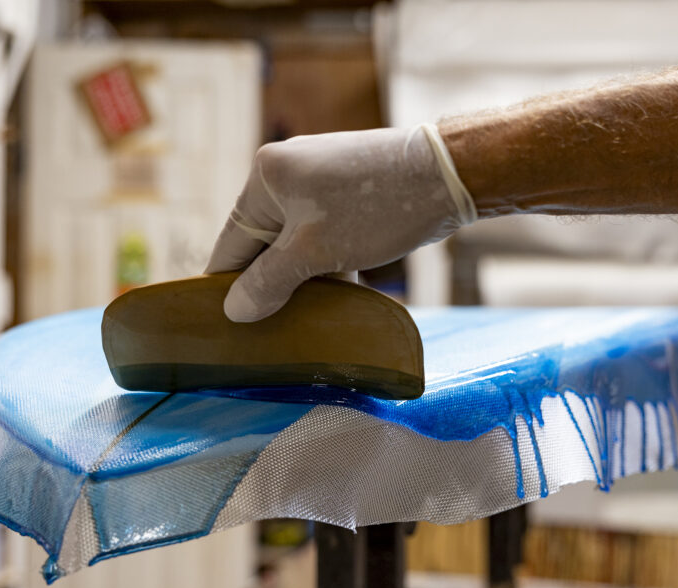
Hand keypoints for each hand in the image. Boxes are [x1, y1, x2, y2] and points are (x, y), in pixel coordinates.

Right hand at [205, 125, 475, 321]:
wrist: (447, 176)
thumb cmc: (375, 210)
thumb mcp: (315, 252)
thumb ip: (270, 282)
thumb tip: (234, 311)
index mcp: (265, 176)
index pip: (231, 243)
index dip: (230, 287)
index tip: (231, 327)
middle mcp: (286, 170)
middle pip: (264, 243)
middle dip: (274, 283)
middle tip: (277, 328)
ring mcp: (319, 176)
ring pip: (297, 241)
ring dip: (306, 275)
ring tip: (313, 315)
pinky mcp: (348, 188)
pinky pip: (323, 232)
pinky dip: (328, 259)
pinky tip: (342, 290)